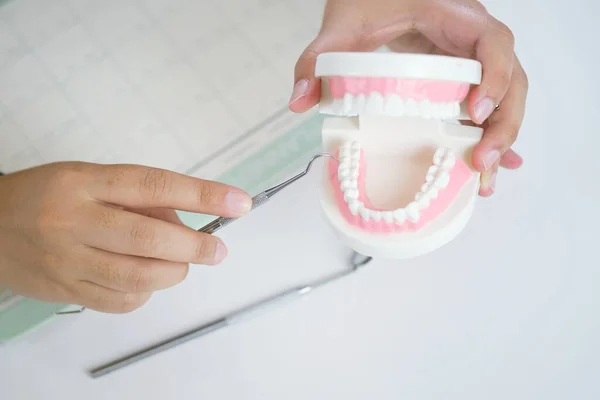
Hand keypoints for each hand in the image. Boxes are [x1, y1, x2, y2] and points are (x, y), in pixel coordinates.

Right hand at [0, 163, 251, 312]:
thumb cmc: (49, 195)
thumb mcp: (90, 178)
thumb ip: (138, 197)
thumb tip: (188, 220)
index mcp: (85, 182)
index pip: (155, 185)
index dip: (203, 194)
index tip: (238, 203)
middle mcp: (75, 220)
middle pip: (149, 239)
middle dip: (195, 247)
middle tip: (217, 250)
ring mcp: (67, 260)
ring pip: (138, 277)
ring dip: (174, 272)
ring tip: (181, 263)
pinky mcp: (65, 291)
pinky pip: (120, 301)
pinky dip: (146, 292)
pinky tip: (146, 280)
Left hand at [289, 0, 527, 195]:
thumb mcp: (341, 25)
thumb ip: (317, 58)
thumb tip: (300, 100)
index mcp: (454, 16)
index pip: (494, 41)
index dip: (495, 76)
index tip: (476, 112)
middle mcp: (471, 38)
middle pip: (511, 79)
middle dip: (503, 123)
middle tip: (481, 161)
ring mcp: (470, 59)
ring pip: (504, 97)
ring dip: (499, 136)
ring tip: (483, 176)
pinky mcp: (461, 77)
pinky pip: (485, 104)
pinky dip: (488, 133)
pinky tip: (485, 163)